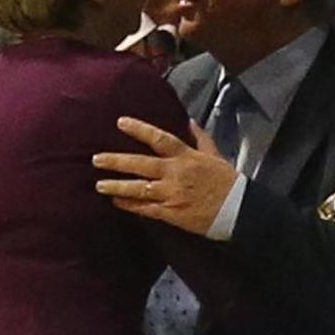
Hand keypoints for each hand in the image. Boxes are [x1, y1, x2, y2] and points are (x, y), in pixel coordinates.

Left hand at [92, 117, 237, 236]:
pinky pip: (145, 208)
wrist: (237, 210)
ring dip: (117, 186)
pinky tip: (116, 202)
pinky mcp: (171, 212)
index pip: (159, 138)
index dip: (139, 129)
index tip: (121, 122)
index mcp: (185, 156)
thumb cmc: (226, 181)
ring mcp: (171, 194)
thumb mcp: (214, 155)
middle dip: (117, 161)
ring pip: (138, 188)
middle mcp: (175, 173)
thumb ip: (200, 138)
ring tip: (99, 185)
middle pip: (141, 164)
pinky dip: (130, 205)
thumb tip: (189, 121)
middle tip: (96, 159)